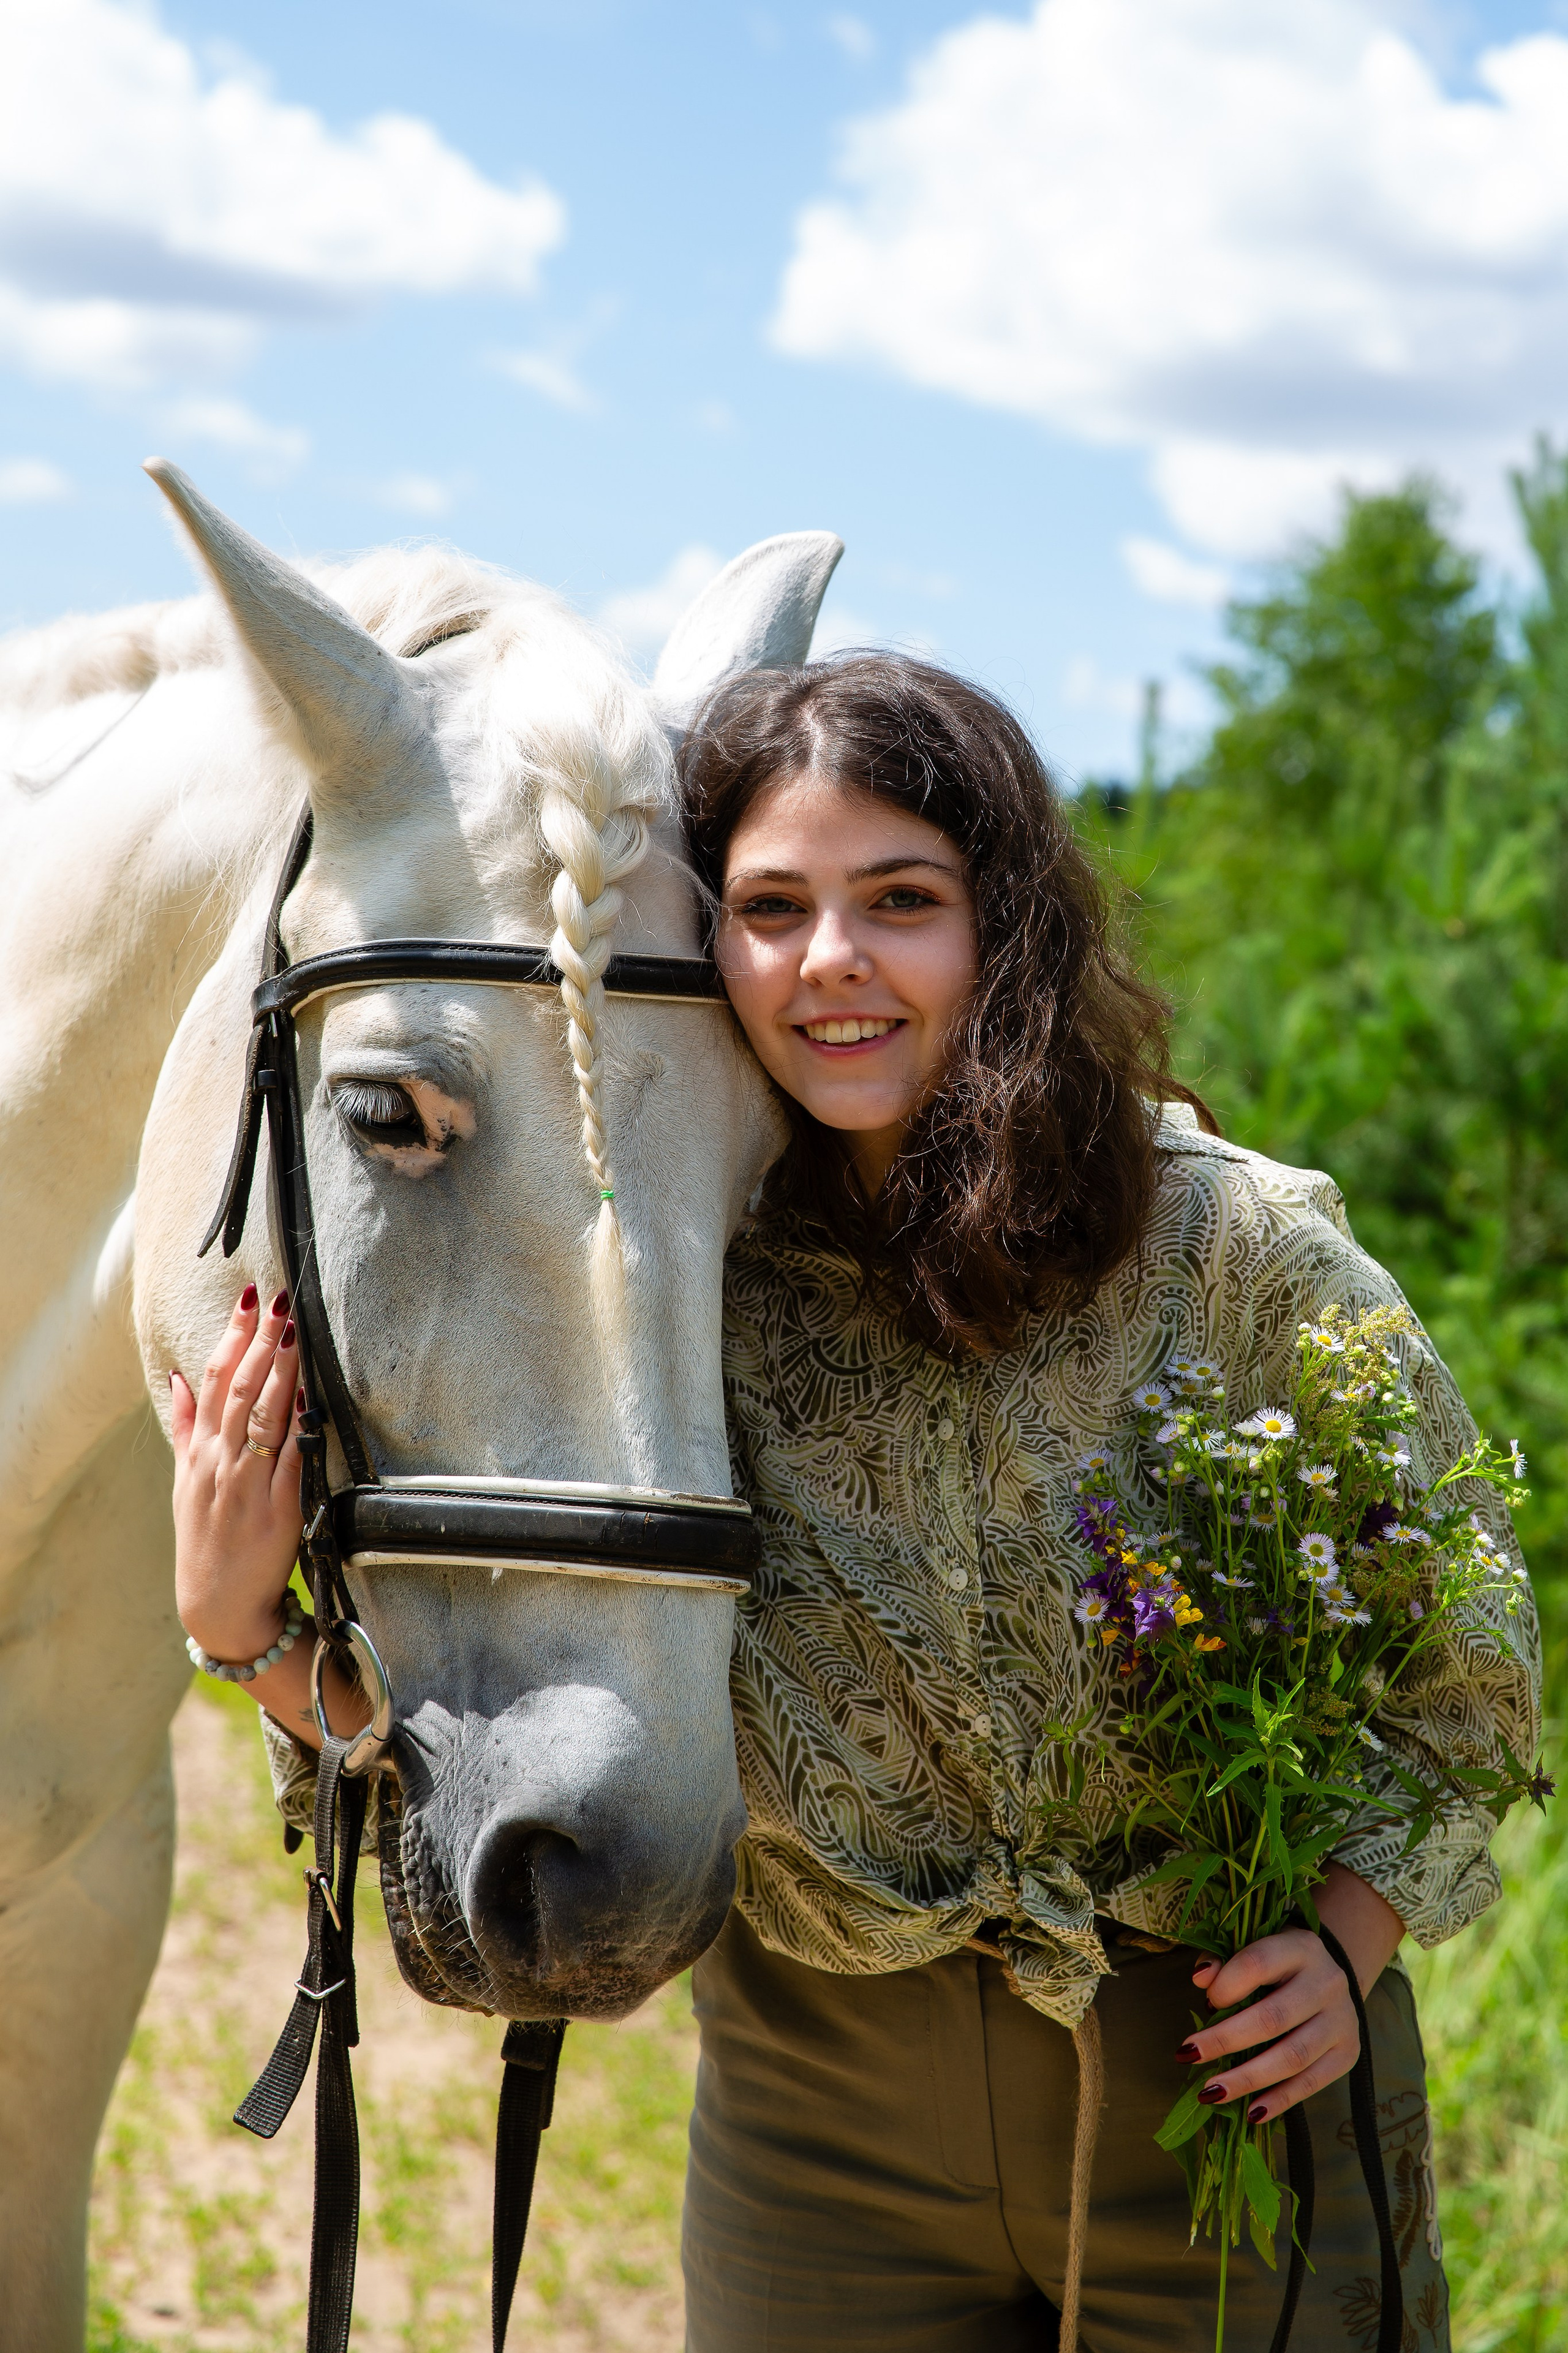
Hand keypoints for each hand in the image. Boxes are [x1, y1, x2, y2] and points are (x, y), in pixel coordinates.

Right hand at [171, 1283, 304, 1660]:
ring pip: (263, 1417)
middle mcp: (221, 1463)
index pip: (214, 1381)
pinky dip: (297, 1428)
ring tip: (294, 1331)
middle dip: (260, 1342)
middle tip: (279, 1300)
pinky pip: (290, 1461)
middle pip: (239, 1390)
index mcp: (201, 1452)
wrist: (218, 1604)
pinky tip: (308, 1397)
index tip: (249, 1300)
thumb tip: (179, 1377)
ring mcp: (248, 1485)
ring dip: (279, 1372)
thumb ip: (186, 1427)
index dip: (231, 1337)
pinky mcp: (279, 1510)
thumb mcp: (185, 1480)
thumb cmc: (205, 1537)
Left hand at [1178, 1864, 1405, 2123]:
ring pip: (1292, 2056)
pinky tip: (1251, 2112)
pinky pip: (1312, 2082)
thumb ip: (1222, 1960)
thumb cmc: (1277, 1965)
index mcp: (1300, 1947)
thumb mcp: (1252, 1948)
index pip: (1259, 1963)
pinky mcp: (1347, 2053)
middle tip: (1188, 2055)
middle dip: (1225, 2040)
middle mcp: (1327, 1982)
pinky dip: (1280, 2100)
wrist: (1330, 1977)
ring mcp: (1342, 2020)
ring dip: (1247, 2079)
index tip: (1204, 2003)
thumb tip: (1200, 1978)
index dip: (1227, 1985)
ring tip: (1210, 2092)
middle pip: (1273, 2017)